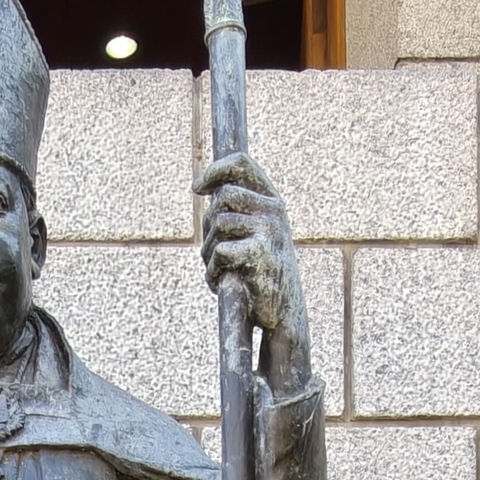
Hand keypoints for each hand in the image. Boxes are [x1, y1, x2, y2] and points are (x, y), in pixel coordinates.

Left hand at [201, 156, 308, 391]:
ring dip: (209, 252)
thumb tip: (201, 187)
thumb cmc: (260, 275)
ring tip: (220, 270)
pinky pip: (220, 251)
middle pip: (222, 197)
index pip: (242, 164)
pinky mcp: (261, 253)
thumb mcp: (253, 235)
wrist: (283, 314)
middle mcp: (274, 210)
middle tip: (213, 252)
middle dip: (209, 227)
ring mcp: (270, 230)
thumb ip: (234, 210)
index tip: (197, 188)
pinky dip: (213, 271)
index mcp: (272, 201)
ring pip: (218, 223)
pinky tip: (223, 283)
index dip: (215, 170)